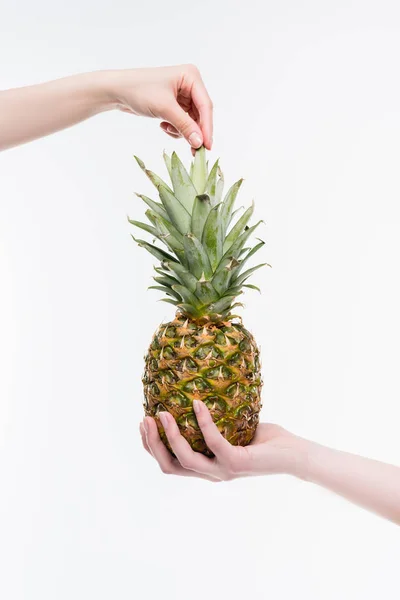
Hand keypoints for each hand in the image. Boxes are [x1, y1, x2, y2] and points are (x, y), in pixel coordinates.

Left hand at [105, 65, 212, 149]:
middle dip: (194, 132)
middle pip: (200, 115)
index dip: (207, 128)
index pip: (205, 106)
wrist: (117, 90)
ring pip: (192, 121)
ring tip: (166, 128)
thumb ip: (184, 126)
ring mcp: (182, 95)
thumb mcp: (164, 108)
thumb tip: (199, 143)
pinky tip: (163, 125)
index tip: (207, 147)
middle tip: (193, 151)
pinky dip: (175, 128)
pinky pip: (183, 122)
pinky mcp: (174, 104)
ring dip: (181, 130)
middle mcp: (189, 84)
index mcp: (191, 76)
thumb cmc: (139, 91)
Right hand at [139, 400, 305, 481]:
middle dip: (152, 443)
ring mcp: (222, 471)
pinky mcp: (236, 462)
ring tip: (163, 412)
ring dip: (170, 435)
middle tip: (146, 419)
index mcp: (207, 468)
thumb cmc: (267, 440)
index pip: (170, 464)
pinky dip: (202, 421)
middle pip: (169, 466)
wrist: (295, 455)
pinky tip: (197, 402)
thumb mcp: (233, 429)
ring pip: (184, 458)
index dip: (151, 447)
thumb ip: (214, 422)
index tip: (143, 423)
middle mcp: (211, 474)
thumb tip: (193, 393)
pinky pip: (212, 441)